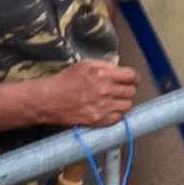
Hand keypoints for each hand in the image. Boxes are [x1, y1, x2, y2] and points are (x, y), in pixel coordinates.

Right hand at [20, 55, 145, 133]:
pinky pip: (118, 118)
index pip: (131, 76)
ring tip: (114, 99)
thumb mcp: (85, 64)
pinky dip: (116, 113)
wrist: (50, 99)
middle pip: (131, 91)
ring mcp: (103, 107)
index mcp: (103, 74)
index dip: (133, 77)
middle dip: (128, 88)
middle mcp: (105, 90)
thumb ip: (105, 65)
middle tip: (122, 89)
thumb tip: (119, 69)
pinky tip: (108, 108)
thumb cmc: (65, 81)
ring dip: (123, 102)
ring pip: (128, 105)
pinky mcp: (99, 120)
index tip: (132, 79)